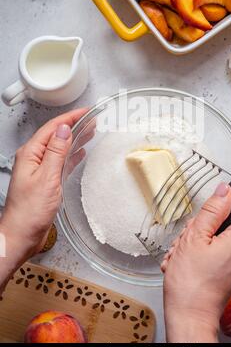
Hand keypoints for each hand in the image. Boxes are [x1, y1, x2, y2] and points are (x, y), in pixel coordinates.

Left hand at [0, 108, 87, 287]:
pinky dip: (72, 154)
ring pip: (60, 147)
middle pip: (56, 135)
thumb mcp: (47, 177)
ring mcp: (39, 169)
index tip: (86, 111)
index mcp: (30, 154)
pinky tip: (80, 152)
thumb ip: (56, 152)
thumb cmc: (29, 211)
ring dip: (75, 138)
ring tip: (90, 131)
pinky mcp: (46, 180)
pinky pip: (61, 161)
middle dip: (74, 125)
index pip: (53, 128)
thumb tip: (64, 129)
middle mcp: (33, 159)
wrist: (22, 235)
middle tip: (92, 119)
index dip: (70, 117)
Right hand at [162, 182, 230, 342]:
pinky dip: (199, 251)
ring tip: (182, 252)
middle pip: (228, 221)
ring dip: (197, 239)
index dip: (230, 200)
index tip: (213, 204)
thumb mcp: (196, 236)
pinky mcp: (229, 271)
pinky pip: (216, 250)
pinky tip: (183, 260)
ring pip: (218, 235)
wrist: (188, 315)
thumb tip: (225, 190)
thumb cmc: (191, 282)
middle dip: (204, 223)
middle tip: (188, 235)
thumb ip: (212, 210)